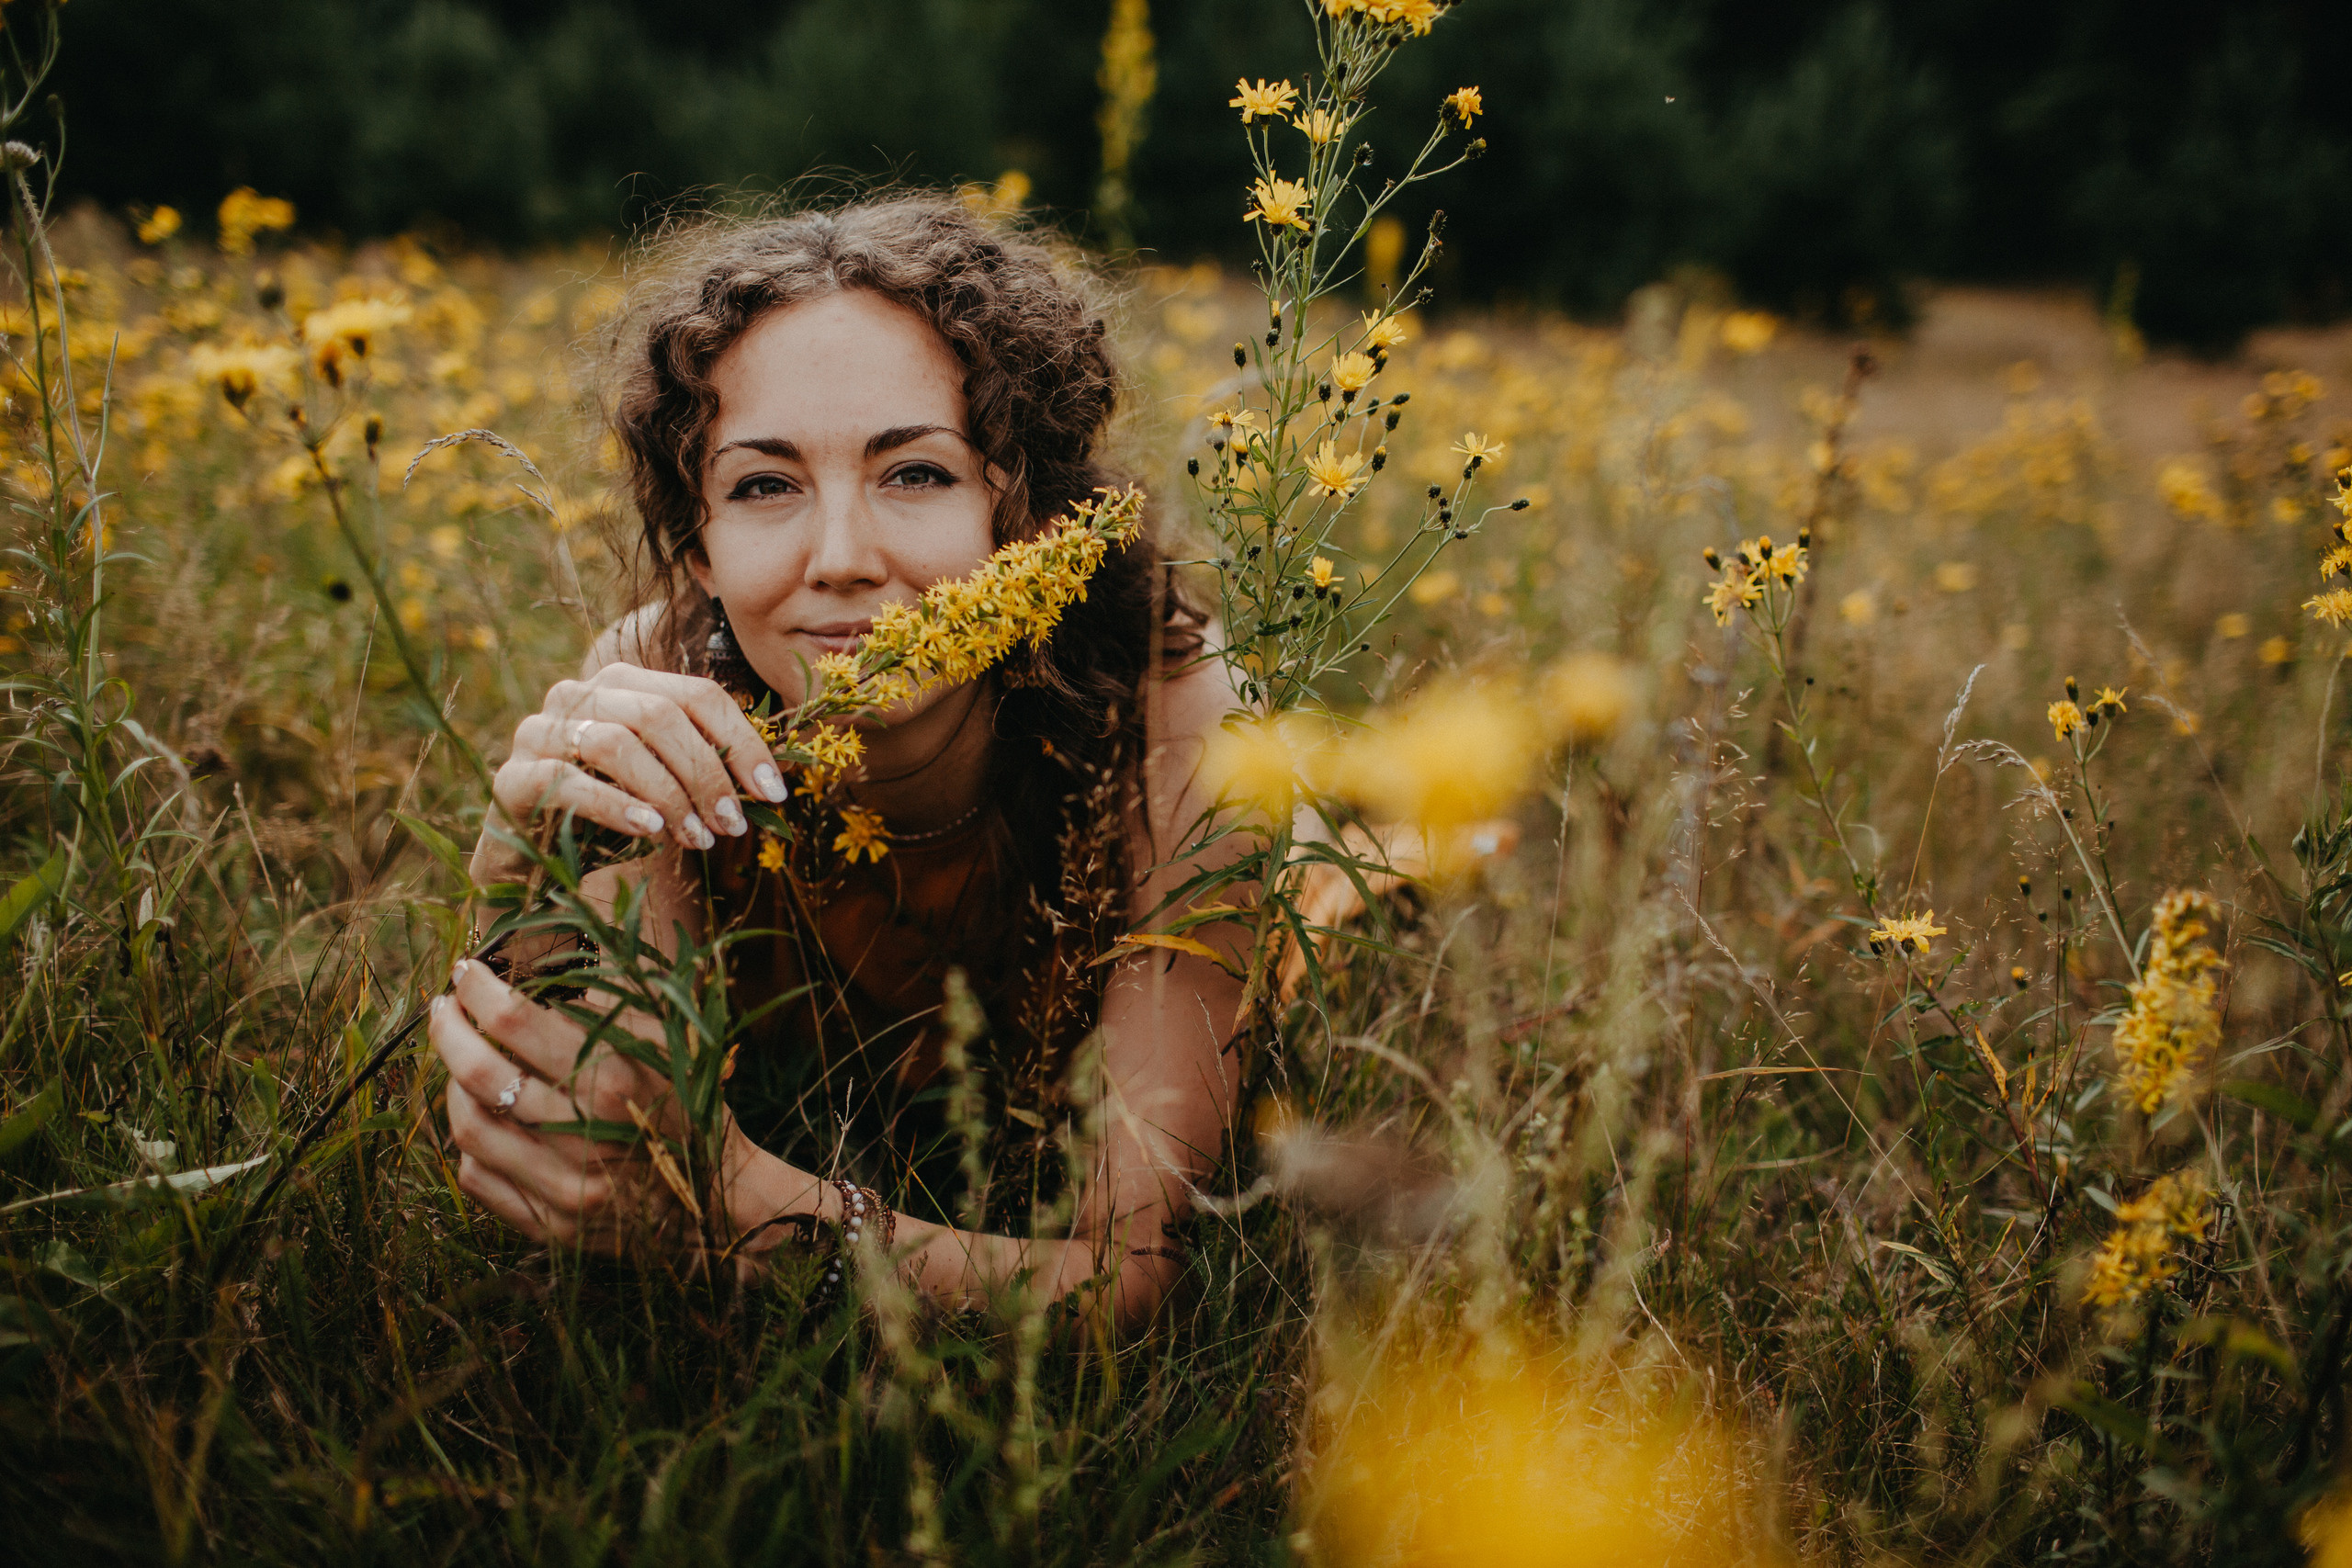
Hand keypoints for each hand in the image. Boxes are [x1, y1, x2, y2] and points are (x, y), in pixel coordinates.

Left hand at [431, 957, 751, 1255]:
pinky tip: (484, 1120)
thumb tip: (544, 966)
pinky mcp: (549, 1226)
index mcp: (613, 1077)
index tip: (466, 972)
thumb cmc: (688, 1106)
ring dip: (453, 1086)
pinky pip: (478, 1178)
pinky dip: (469, 1145)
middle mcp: (583, 1133)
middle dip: (447, 1030)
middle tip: (443, 1009)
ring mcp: (562, 1187)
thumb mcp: (666, 1042)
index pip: (515, 1020)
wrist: (717, 1201)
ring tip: (461, 1064)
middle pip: (477, 1071)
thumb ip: (612, 1003)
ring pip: (468, 1128)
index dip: (478, 990)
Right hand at [474, 664, 787, 882]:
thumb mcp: (665, 785)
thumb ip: (708, 768)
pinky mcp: (512, 777)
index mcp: (622, 685)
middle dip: (707, 773)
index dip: (742, 741)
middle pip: (659, 716)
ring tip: (698, 839)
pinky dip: (617, 806)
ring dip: (669, 794)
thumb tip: (777, 776)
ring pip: (616, 744)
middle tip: (734, 823)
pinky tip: (652, 831)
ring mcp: (538, 732)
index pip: (697, 695)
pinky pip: (568, 782)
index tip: (774, 792)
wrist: (534, 862)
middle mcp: (577, 695)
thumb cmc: (611, 816)